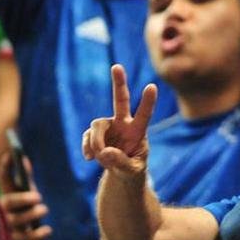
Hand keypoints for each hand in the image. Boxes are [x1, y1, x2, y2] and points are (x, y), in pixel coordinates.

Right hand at [0, 153, 51, 239]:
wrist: (17, 239)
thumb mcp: (24, 194)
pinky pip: (25, 238)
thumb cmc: (22, 210)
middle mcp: (2, 211)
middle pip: (9, 203)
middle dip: (22, 198)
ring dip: (31, 215)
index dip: (5, 167)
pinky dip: (37, 234)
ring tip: (44, 209)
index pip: (3, 180)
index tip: (10, 154)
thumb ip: (25, 178)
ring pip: (16, 221)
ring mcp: (6, 227)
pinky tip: (48, 230)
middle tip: (38, 196)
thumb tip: (24, 159)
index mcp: (6, 195)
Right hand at [81, 64, 157, 178]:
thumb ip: (121, 162)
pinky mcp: (95, 134)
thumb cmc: (132, 169)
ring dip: (96, 142)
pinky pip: (87, 136)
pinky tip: (89, 158)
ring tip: (100, 157)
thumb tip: (105, 152)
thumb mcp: (132, 171)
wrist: (121, 173)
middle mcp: (123, 124)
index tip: (152, 86)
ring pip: (97, 125)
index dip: (148, 102)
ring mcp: (109, 127)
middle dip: (119, 83)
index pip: (145, 115)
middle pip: (121, 100)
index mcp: (138, 131)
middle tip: (117, 66)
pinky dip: (87, 147)